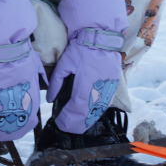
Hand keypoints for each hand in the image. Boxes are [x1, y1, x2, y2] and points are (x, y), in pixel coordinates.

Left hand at [46, 0, 126, 133]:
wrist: (101, 36)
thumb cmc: (81, 48)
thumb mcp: (64, 64)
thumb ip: (57, 83)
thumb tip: (50, 99)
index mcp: (85, 84)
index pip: (76, 109)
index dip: (68, 119)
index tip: (60, 124)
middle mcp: (98, 89)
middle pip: (88, 114)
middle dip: (78, 124)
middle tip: (68, 129)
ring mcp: (108, 87)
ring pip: (99, 110)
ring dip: (88, 120)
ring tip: (79, 126)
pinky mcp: (114, 84)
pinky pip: (106, 103)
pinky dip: (97, 111)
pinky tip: (92, 115)